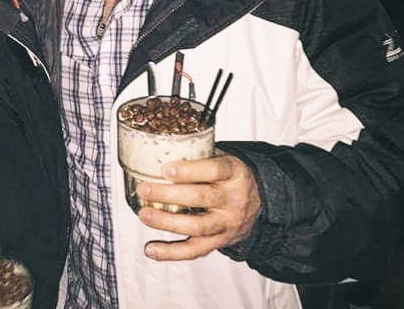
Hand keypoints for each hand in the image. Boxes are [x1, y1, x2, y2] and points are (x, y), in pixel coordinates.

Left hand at [136, 152, 260, 260]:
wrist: (259, 201)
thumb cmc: (229, 176)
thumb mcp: (222, 158)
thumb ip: (198, 155)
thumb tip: (158, 150)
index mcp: (234, 173)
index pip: (215, 170)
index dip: (189, 170)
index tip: (165, 169)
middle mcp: (233, 199)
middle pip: (202, 197)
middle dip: (169, 195)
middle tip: (144, 190)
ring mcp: (227, 223)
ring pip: (197, 226)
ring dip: (167, 222)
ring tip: (144, 214)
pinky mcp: (220, 242)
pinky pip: (195, 250)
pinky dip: (171, 252)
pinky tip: (151, 249)